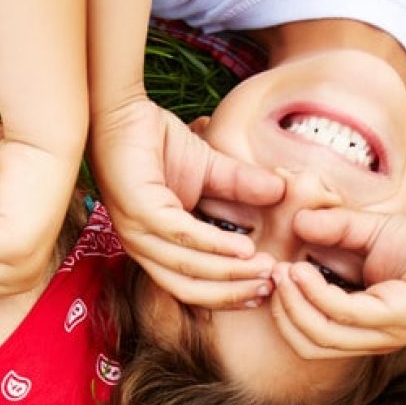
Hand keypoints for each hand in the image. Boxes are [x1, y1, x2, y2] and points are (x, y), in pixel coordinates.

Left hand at [91, 95, 281, 308]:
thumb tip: (281, 192)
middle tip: (270, 286)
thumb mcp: (209, 170)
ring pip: (187, 267)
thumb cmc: (157, 142)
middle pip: (189, 288)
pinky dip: (214, 244)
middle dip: (232, 292)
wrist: (124, 111)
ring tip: (264, 269)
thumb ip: (240, 186)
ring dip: (229, 273)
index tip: (265, 291)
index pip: (192, 285)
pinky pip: (181, 235)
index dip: (228, 294)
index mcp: (156, 246)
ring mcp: (137, 231)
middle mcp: (143, 246)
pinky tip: (243, 248)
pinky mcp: (139, 209)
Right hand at [267, 206, 405, 356]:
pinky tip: (303, 268)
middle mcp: (374, 338)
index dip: (283, 309)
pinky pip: (344, 314)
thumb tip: (297, 220)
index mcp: (366, 326)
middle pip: (308, 345)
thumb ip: (337, 230)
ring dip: (293, 304)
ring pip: (320, 336)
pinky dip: (316, 294)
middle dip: (281, 312)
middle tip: (271, 274)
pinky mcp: (400, 316)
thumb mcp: (374, 234)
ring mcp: (387, 332)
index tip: (271, 272)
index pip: (310, 337)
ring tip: (283, 270)